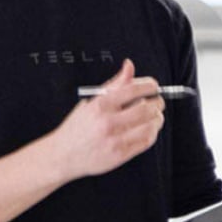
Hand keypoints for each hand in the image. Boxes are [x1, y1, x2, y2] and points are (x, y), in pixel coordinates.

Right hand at [54, 60, 164, 180]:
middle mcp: (108, 122)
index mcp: (100, 105)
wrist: (64, 154)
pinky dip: (152, 133)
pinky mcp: (120, 155)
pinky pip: (146, 142)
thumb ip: (114, 84)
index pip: (133, 90)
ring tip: (155, 116)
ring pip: (150, 125)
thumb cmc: (77, 127)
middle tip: (157, 101)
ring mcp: (115, 140)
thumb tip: (129, 66)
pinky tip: (149, 129)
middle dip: (158, 102)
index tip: (154, 86)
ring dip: (158, 118)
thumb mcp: (91, 101)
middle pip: (146, 108)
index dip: (150, 86)